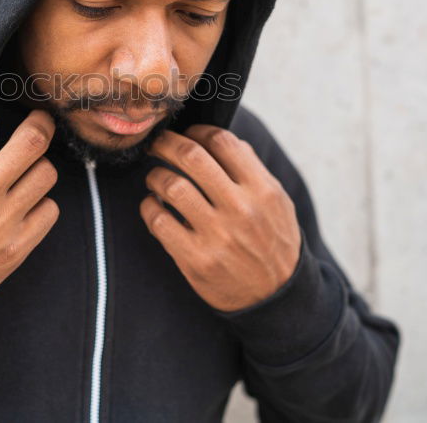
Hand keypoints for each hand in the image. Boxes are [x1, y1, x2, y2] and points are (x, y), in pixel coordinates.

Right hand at [0, 109, 59, 334]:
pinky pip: (49, 211)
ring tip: (22, 173)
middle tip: (38, 122)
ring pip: (47, 174)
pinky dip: (39, 204)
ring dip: (36, 167)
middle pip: (33, 140)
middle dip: (39, 123)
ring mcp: (2, 223)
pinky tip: (21, 206)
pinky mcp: (16, 249)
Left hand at [140, 124, 301, 312]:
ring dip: (155, 176)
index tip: (188, 134)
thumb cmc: (273, 241)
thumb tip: (219, 140)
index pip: (222, 142)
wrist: (277, 297)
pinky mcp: (196, 259)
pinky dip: (149, 207)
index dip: (198, 131)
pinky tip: (153, 206)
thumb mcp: (277, 203)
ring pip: (171, 185)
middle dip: (166, 143)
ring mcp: (217, 235)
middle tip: (157, 143)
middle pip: (191, 156)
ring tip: (155, 178)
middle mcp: (240, 209)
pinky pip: (159, 221)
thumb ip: (252, 171)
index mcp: (262, 189)